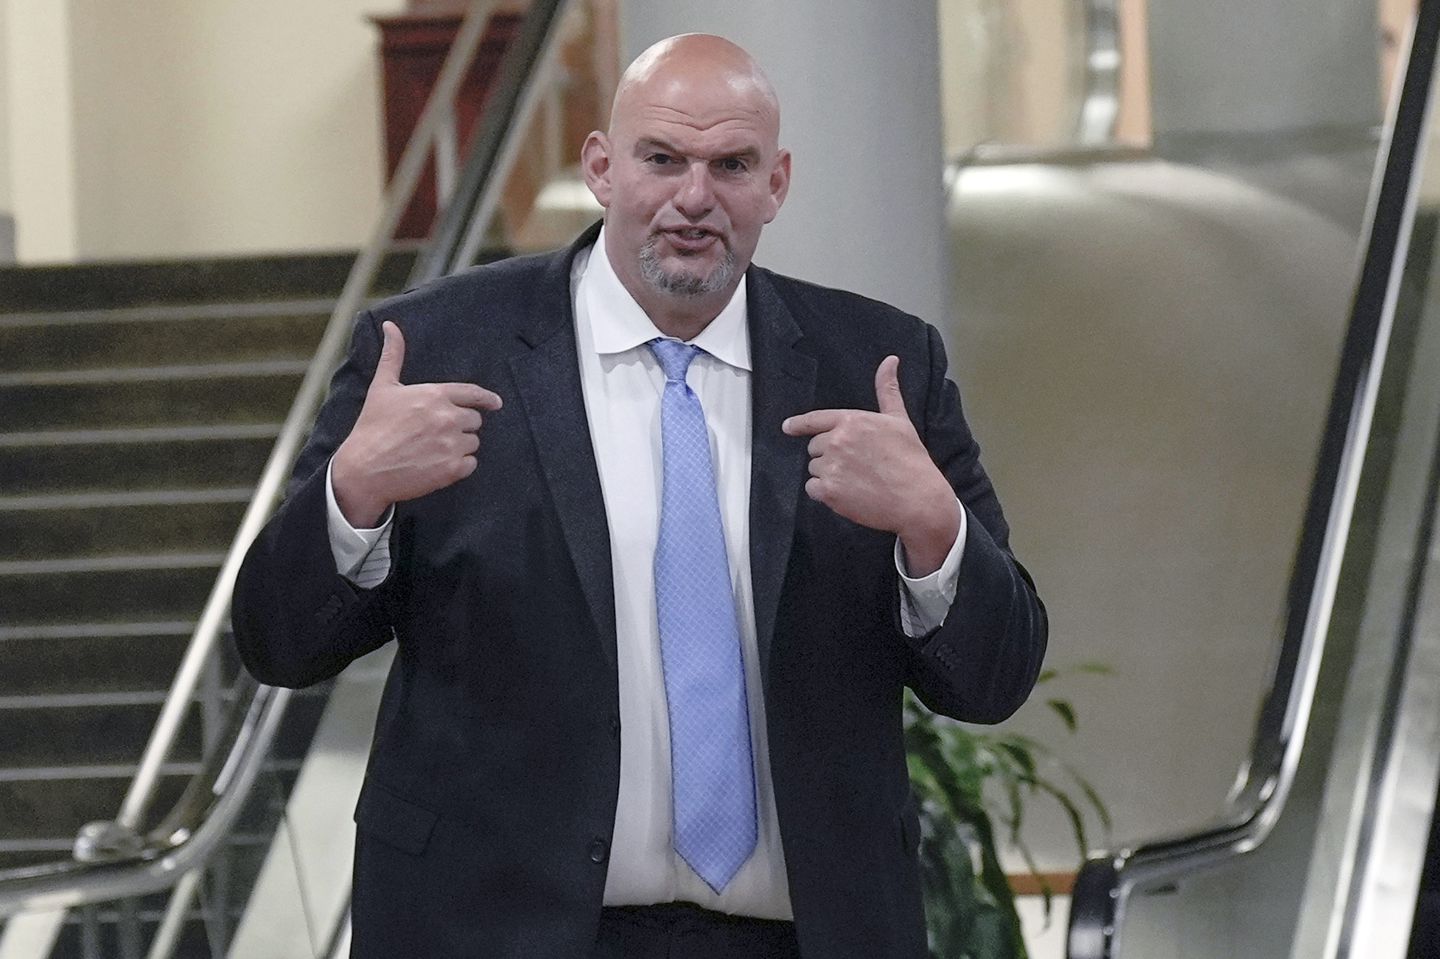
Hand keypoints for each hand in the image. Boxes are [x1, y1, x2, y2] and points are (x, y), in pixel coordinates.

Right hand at [331, 321, 501, 526]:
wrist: (363, 470)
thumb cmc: (372, 427)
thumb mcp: (382, 387)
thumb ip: (393, 355)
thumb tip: (390, 326)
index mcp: (434, 395)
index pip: (473, 393)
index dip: (487, 399)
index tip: (495, 403)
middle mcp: (447, 417)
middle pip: (475, 420)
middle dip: (461, 425)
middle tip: (438, 433)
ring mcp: (451, 444)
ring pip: (473, 442)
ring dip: (460, 446)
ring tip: (433, 449)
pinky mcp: (452, 469)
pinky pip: (471, 464)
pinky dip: (459, 466)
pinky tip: (438, 464)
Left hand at [782, 356, 958, 574]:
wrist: (918, 499)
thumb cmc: (911, 460)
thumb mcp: (900, 420)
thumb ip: (887, 390)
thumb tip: (890, 360)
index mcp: (852, 421)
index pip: (815, 419)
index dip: (798, 424)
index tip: (787, 427)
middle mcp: (837, 441)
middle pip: (815, 447)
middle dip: (829, 455)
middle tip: (856, 464)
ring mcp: (832, 466)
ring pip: (814, 469)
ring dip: (828, 475)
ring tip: (855, 480)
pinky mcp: (829, 491)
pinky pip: (812, 489)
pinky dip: (824, 493)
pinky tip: (846, 494)